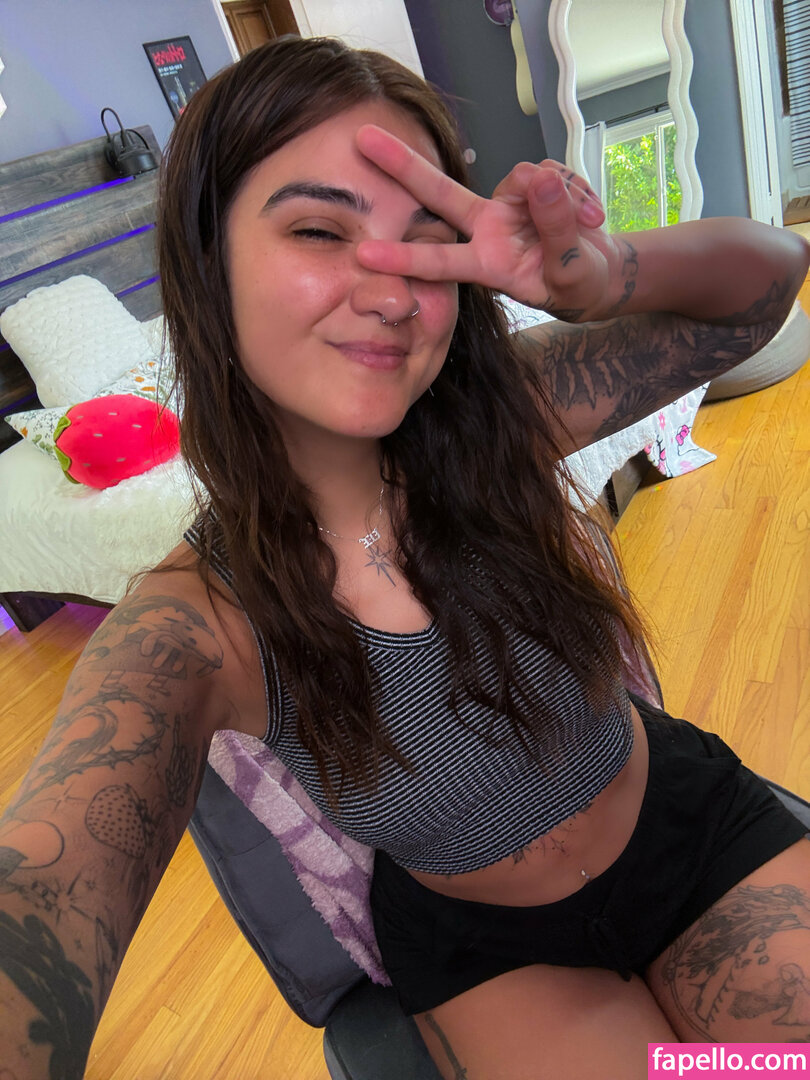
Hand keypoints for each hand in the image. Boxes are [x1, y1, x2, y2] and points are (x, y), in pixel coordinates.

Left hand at [355, 124, 624, 320]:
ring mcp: (508, 204)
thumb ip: (555, 229)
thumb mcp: (568, 271)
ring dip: (563, 198)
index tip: (364, 254)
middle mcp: (487, 229)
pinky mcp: (533, 185)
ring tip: (589, 223)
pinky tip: (592, 214)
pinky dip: (577, 191)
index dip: (404, 257)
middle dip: (402, 164)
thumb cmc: (574, 283)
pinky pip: (552, 172)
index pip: (439, 261)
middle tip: (361, 138)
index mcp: (486, 264)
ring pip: (524, 176)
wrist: (597, 273)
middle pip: (439, 192)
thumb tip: (542, 181)